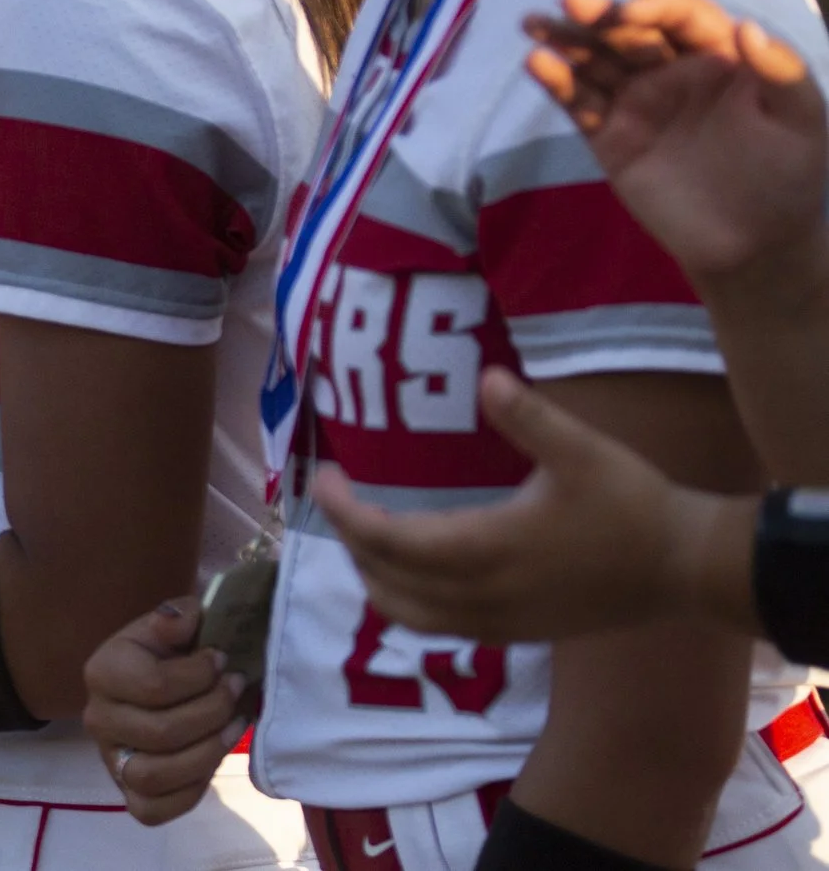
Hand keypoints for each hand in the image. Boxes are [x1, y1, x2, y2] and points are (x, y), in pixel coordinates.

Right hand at [81, 599, 246, 825]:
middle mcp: (97, 719)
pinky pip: (153, 810)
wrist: (153, 679)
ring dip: (208, 752)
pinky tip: (210, 759)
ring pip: (157, 775)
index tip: (222, 660)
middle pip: (161, 733)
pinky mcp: (128, 793)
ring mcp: (110, 760)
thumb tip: (183, 622)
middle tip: (237, 690)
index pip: (155, 685)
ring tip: (235, 726)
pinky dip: (190, 791)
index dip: (200, 676)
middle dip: (212, 712)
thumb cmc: (167, 651)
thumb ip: (177, 616)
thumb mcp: (171, 623)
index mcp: (102, 672)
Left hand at [310, 367, 731, 643]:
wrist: (685, 568)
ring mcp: (499, 622)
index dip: (346, 513)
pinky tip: (408, 571)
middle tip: (335, 496)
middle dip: (349, 540)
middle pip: (386, 580)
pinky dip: (405, 601)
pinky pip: (439, 626)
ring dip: (372, 576)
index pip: (389, 541)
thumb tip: (487, 378)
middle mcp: (484, 595)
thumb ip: (530, 417)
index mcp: (489, 549)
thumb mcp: (583, 451)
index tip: (324, 478)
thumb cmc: (633, 504)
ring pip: (408, 613)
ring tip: (361, 533)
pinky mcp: (516, 633)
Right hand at [525, 0, 825, 279]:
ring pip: (596, 61)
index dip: (657, 5)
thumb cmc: (788, 179)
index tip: (631, 12)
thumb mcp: (804, 122)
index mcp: (720, 56)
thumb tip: (745, 25)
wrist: (754, 247)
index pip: (683, 17)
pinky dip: (556, 83)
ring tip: (532, 21)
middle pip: (630, 32)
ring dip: (564, 38)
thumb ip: (782, 72)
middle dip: (600, 14)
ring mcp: (638, 104)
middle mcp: (673, 71)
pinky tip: (536, 63)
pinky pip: (580, 105)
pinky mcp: (610, 138)